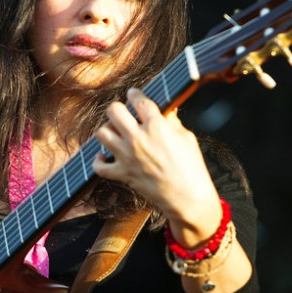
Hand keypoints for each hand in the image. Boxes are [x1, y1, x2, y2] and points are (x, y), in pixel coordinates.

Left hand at [92, 88, 219, 228]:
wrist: (188, 198)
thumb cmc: (192, 167)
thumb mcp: (186, 138)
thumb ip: (172, 122)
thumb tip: (165, 111)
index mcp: (156, 126)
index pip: (139, 100)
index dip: (135, 94)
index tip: (133, 94)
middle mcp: (138, 138)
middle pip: (114, 111)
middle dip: (118, 108)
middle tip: (123, 113)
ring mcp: (127, 156)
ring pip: (102, 133)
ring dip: (108, 130)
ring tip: (116, 133)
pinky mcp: (123, 174)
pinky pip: (99, 166)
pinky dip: (98, 160)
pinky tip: (104, 155)